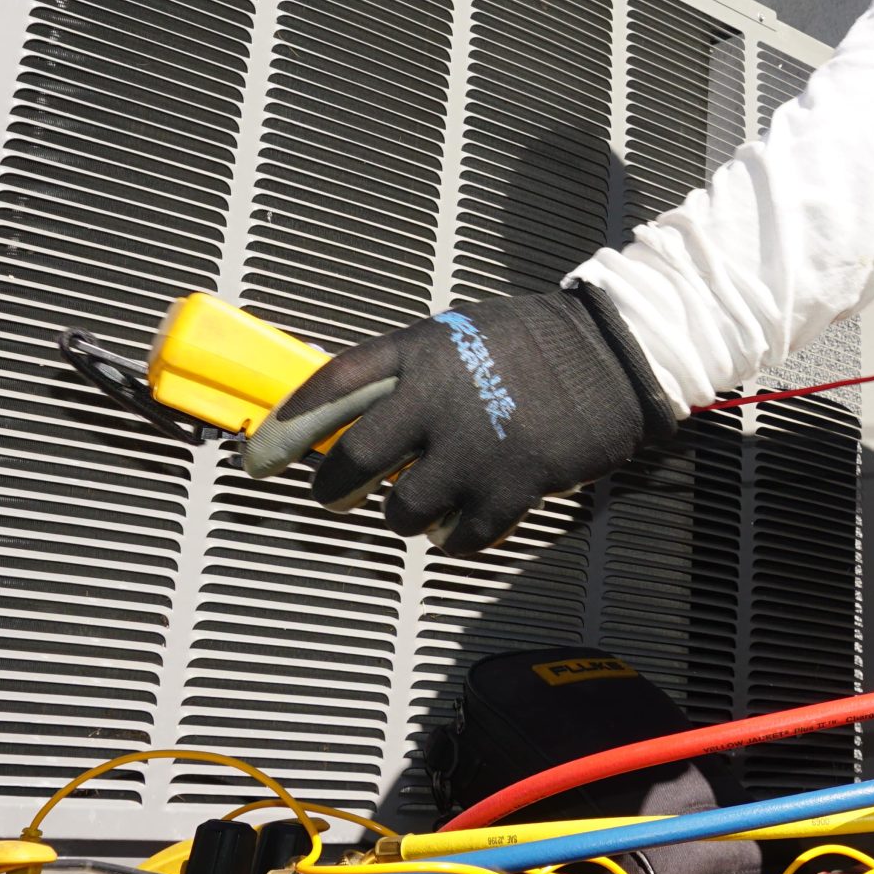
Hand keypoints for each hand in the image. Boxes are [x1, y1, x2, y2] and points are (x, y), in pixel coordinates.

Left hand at [242, 286, 676, 552]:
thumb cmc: (534, 343)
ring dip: (402, 516)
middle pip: (354, 462)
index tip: (259, 460)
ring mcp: (475, 446)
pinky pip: (460, 537)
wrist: (614, 353)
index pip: (332, 388)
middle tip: (334, 497)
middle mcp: (439, 398)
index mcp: (422, 351)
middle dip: (334, 489)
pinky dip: (452, 539)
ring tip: (416, 507)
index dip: (287, 428)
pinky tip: (458, 526)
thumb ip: (408, 372)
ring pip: (403, 511)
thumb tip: (353, 418)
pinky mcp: (513, 484)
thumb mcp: (460, 334)